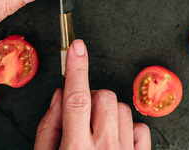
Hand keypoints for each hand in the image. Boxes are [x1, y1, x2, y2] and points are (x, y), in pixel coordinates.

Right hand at [34, 40, 150, 149]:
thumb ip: (48, 128)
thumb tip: (59, 95)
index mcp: (76, 148)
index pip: (77, 98)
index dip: (76, 69)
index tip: (77, 48)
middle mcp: (104, 148)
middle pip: (103, 97)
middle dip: (91, 98)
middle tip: (81, 117)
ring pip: (122, 108)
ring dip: (108, 114)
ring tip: (96, 134)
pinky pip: (141, 127)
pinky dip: (128, 129)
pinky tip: (115, 141)